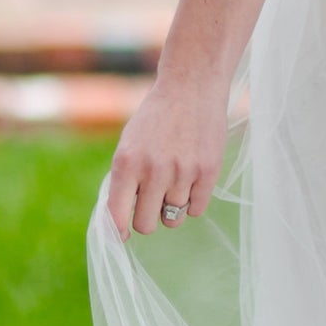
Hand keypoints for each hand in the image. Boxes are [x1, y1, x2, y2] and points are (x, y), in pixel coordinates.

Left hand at [107, 73, 229, 237]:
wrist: (191, 89)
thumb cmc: (155, 120)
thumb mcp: (129, 145)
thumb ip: (124, 181)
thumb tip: (122, 221)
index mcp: (126, 163)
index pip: (117, 216)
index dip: (118, 232)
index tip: (122, 236)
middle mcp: (153, 171)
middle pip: (146, 225)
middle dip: (147, 218)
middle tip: (152, 203)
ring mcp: (183, 173)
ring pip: (173, 219)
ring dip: (171, 208)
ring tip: (174, 183)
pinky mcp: (208, 172)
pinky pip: (197, 209)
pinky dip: (192, 201)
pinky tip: (191, 179)